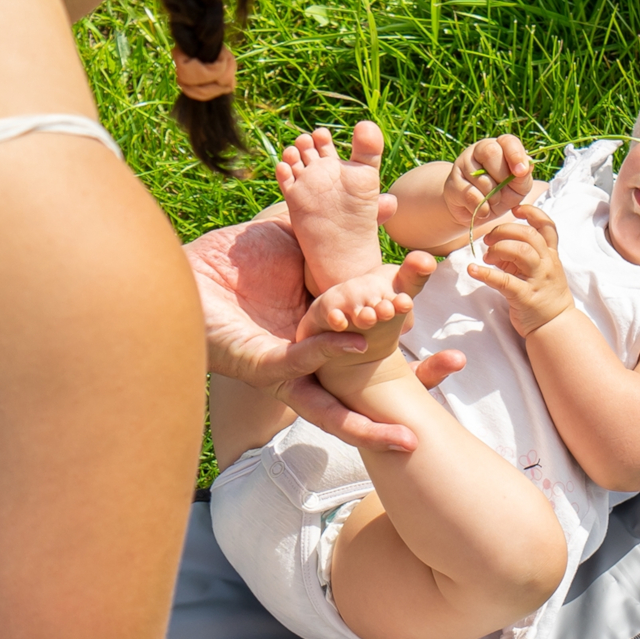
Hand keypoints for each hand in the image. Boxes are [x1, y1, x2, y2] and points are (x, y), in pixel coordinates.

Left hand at [185, 219, 460, 453]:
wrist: (183, 267)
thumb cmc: (234, 259)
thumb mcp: (297, 238)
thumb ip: (340, 228)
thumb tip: (386, 206)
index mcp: (322, 337)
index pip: (376, 350)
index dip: (409, 359)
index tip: (455, 363)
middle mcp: (307, 361)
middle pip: (358, 394)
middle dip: (390, 420)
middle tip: (428, 430)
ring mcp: (284, 368)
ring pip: (330, 405)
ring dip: (366, 419)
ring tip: (402, 432)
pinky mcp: (259, 363)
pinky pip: (297, 362)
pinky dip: (326, 352)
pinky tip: (352, 343)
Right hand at [442, 134, 534, 228]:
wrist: (476, 212)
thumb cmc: (501, 195)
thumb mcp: (518, 188)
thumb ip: (523, 178)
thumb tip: (528, 166)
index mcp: (500, 147)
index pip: (508, 141)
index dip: (515, 154)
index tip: (521, 171)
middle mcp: (479, 150)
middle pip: (491, 152)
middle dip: (502, 176)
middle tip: (504, 189)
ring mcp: (463, 164)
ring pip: (480, 177)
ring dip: (492, 196)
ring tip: (492, 200)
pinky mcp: (452, 183)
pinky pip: (470, 195)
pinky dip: (481, 207)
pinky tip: (482, 208)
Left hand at [469, 204, 573, 336]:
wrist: (556, 326)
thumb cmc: (544, 296)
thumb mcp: (540, 271)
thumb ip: (522, 256)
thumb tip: (496, 248)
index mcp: (551, 256)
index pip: (547, 226)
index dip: (532, 213)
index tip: (515, 210)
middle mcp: (546, 264)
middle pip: (528, 235)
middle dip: (505, 231)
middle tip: (488, 239)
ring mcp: (538, 280)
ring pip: (521, 251)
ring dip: (498, 248)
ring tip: (486, 257)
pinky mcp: (526, 297)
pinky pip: (505, 281)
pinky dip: (486, 274)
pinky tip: (473, 270)